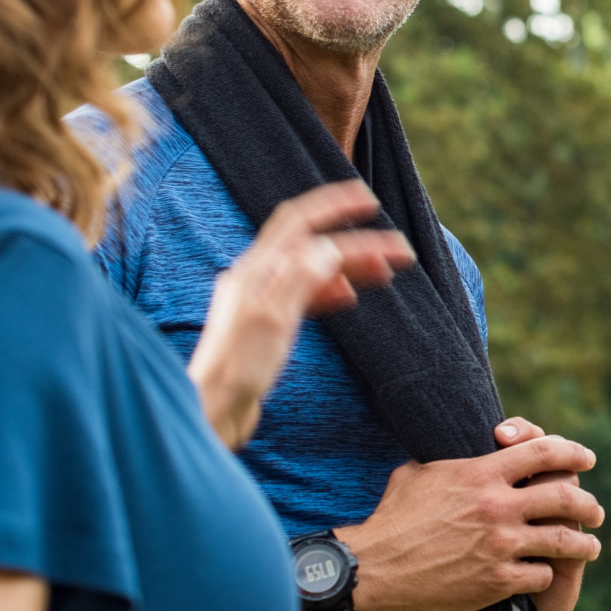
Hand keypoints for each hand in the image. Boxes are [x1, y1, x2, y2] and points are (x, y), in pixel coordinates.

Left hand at [189, 181, 414, 447]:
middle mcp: (256, 277)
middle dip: (355, 240)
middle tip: (396, 246)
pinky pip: (308, 294)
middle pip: (312, 244)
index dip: (333, 205)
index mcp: (255, 269)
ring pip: (314, 269)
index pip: (298, 221)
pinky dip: (333, 289)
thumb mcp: (273, 320)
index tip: (368, 201)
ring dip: (350, 266)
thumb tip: (328, 247)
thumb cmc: (238, 368)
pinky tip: (351, 297)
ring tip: (385, 272)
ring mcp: (262, 300)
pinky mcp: (268, 324)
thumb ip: (300, 279)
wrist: (215, 409)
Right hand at [339, 435, 605, 610]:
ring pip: (564, 540)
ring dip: (584, 544)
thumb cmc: (391, 519)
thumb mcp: (417, 474)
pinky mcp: (497, 580)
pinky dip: (548, 574)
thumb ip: (451, 462)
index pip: (543, 453)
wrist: (373, 569)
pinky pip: (542, 575)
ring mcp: (501, 545)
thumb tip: (462, 449)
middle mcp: (498, 507)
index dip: (572, 453)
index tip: (587, 458)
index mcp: (481, 474)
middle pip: (565, 496)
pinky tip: (547, 575)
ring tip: (591, 547)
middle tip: (596, 510)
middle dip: (588, 503)